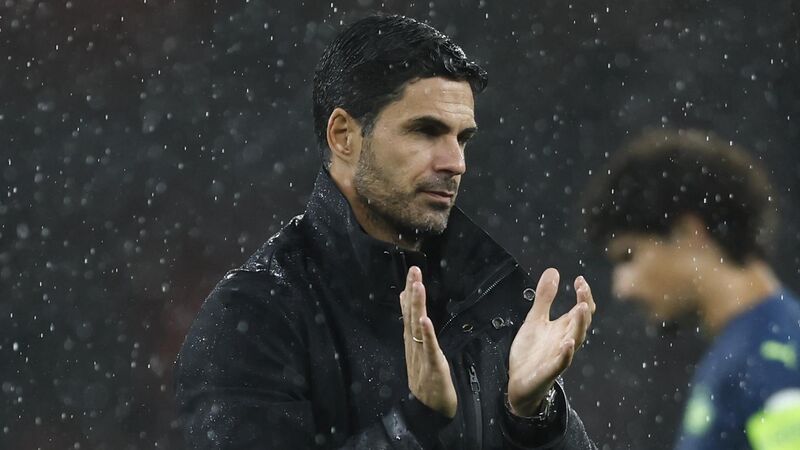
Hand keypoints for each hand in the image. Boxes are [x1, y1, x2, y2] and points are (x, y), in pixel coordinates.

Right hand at [399, 266, 456, 417]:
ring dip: (417, 306)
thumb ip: (419, 338)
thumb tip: (416, 317)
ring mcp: (421, 357)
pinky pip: (429, 349)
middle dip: (412, 293)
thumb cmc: (428, 386)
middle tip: (414, 271)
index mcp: (413, 345)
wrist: (427, 414)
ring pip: (418, 328)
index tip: (411, 275)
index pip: (409, 315)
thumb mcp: (422, 358)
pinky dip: (426, 334)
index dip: (409, 295)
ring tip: (417, 286)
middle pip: (412, 316)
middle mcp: (414, 348)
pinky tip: (425, 320)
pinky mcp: (432, 368)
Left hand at [507, 268, 594, 416]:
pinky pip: (562, 362)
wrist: (519, 381)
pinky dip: (566, 353)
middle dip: (584, 305)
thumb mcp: (535, 319)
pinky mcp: (550, 370)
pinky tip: (568, 343)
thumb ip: (544, 297)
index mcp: (564, 328)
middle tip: (582, 289)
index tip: (580, 279)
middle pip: (582, 322)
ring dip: (580, 324)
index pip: (581, 310)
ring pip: (576, 339)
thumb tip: (554, 271)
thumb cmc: (531, 352)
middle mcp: (566, 340)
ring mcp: (559, 355)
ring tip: (582, 308)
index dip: (584, 294)